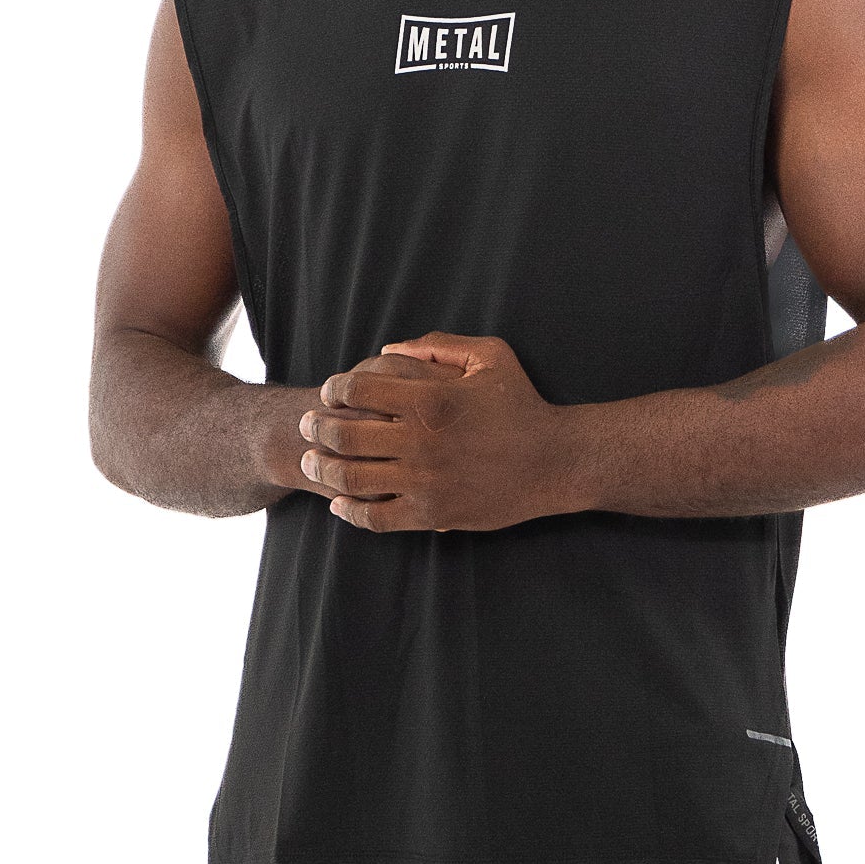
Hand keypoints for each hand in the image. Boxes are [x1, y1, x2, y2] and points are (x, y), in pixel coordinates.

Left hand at [296, 333, 582, 532]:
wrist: (556, 462)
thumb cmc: (522, 404)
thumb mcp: (490, 356)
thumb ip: (437, 345)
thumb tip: (387, 351)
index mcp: (430, 399)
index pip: (357, 390)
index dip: (334, 389)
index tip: (329, 393)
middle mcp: (421, 442)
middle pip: (344, 435)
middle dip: (316, 428)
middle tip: (308, 426)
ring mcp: (424, 481)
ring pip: (352, 478)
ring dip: (323, 468)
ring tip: (313, 461)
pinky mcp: (432, 514)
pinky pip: (375, 518)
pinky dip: (349, 511)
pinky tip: (339, 502)